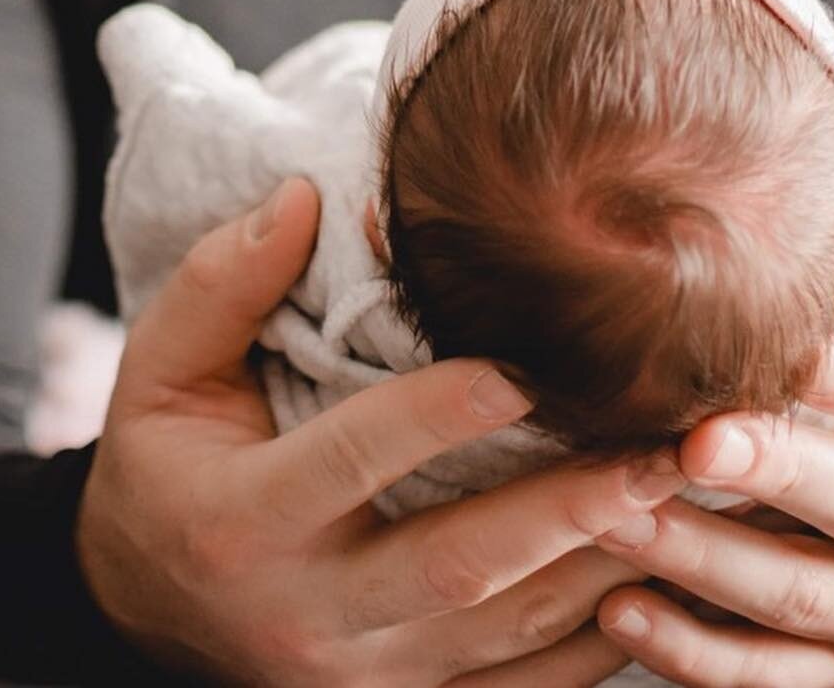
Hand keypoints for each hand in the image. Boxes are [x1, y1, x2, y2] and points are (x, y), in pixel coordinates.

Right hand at [77, 177, 681, 686]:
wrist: (142, 609)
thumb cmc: (167, 463)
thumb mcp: (157, 367)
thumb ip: (224, 282)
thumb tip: (306, 195)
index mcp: (242, 519)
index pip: (352, 459)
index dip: (437, 415)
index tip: (526, 367)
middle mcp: (308, 614)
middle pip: (456, 566)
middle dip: (567, 508)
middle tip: (663, 447)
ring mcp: (363, 681)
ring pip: (507, 638)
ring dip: (607, 568)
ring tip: (691, 497)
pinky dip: (595, 647)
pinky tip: (664, 578)